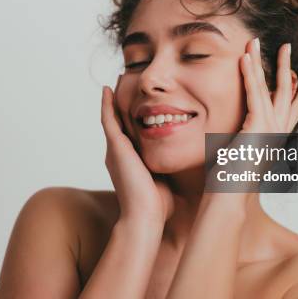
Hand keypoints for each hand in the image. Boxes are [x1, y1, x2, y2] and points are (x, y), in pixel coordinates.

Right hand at [101, 78, 173, 225]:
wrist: (145, 217)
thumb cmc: (158, 206)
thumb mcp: (166, 180)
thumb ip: (172, 170)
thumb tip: (190, 166)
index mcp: (129, 161)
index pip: (131, 133)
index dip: (133, 117)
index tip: (138, 103)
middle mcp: (118, 154)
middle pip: (119, 122)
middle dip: (121, 104)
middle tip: (123, 84)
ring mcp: (114, 150)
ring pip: (111, 117)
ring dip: (114, 99)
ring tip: (116, 80)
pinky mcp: (115, 147)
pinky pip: (108, 120)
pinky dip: (107, 104)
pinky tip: (107, 89)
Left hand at [204, 38, 297, 193]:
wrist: (229, 197)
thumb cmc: (230, 183)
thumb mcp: (240, 159)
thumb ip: (244, 146)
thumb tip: (237, 143)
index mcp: (274, 140)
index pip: (290, 112)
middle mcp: (277, 133)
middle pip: (285, 93)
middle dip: (284, 68)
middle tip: (285, 47)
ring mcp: (269, 129)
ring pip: (269, 87)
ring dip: (262, 62)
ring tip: (256, 41)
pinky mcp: (256, 126)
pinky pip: (254, 93)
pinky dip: (249, 74)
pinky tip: (245, 58)